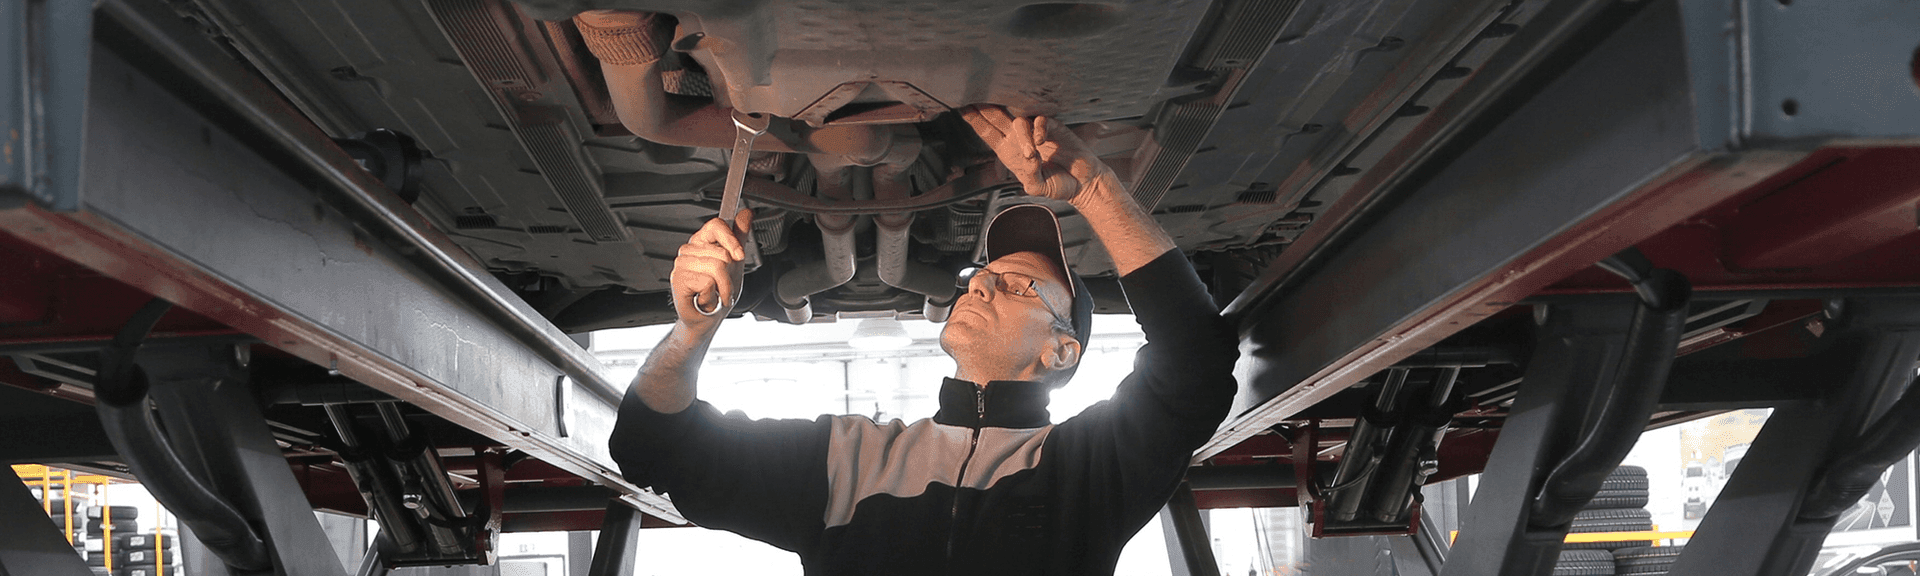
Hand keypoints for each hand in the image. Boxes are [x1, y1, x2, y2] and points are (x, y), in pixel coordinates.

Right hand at [670, 209, 752, 326]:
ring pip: (716, 267)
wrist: (706, 318)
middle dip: (729, 275)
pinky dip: (712, 295)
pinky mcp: (678, 279)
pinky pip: (708, 281)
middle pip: (722, 252)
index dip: (731, 239)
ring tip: (715, 292)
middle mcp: (689, 249)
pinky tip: (705, 298)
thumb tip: (746, 213)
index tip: (739, 255)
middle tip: (722, 285)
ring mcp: (681, 263)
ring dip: (723, 287)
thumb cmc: (718, 292)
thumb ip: (740, 236)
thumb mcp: (735, 262)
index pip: (716, 225)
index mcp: (702, 241)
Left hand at [960, 105, 1113, 202]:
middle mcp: (1019, 138)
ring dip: (1022, 136)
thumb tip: (1029, 157)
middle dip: (984, 109)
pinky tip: (1042, 142)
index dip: (975, 121)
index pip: (987, 132)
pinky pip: (1040, 121)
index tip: (961, 109)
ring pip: (1018, 121)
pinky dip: (1038, 130)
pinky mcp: (1053, 128)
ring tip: (1031, 155)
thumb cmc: (1059, 184)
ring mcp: (1036, 131)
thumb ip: (1030, 177)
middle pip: (997, 118)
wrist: (1083, 183)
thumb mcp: (1038, 187)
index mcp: (1009, 152)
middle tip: (973, 98)